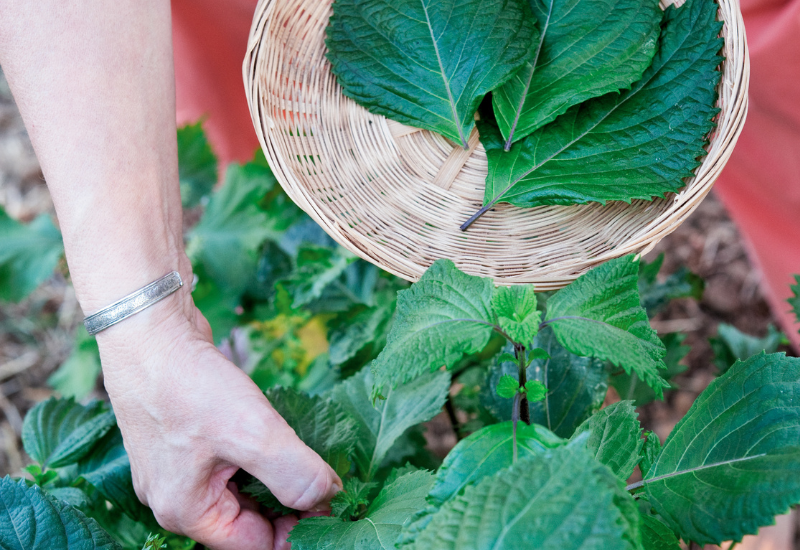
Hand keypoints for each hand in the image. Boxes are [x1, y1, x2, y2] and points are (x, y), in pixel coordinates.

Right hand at [97, 290, 340, 549]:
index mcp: (187, 511)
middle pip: (249, 519)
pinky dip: (261, 454)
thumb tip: (329, 497)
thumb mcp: (251, 434)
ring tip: (313, 459)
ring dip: (278, 477)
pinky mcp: (190, 436)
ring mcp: (181, 466)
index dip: (299, 530)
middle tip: (332, 482)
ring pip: (242, 488)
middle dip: (290, 504)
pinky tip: (283, 437)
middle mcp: (179, 496)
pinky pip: (233, 460)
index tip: (335, 506)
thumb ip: (294, 475)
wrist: (148, 327)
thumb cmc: (189, 383)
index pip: (256, 543)